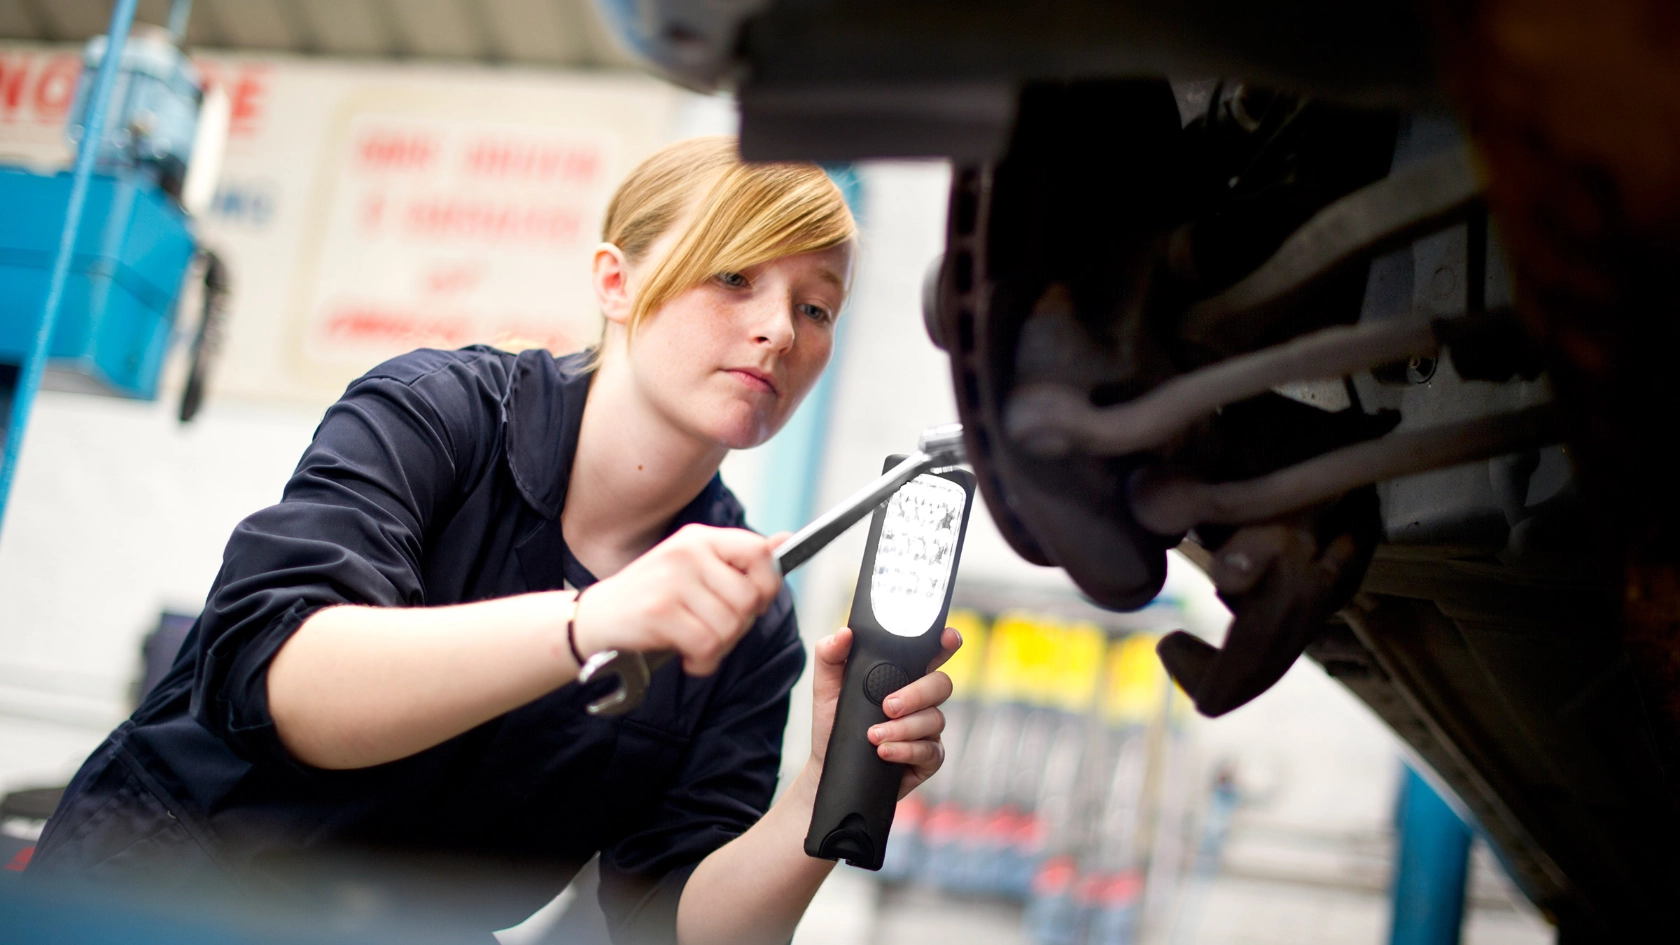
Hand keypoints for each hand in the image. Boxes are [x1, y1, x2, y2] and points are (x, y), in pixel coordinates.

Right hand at [572, 525, 786, 675]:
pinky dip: (703, 662)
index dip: (767, 585)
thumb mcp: (694, 568)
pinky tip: (688, 657)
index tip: (753, 604)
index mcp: (700, 538)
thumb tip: (787, 540)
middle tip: (715, 632)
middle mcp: (687, 552)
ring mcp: (672, 580)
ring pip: (731, 626)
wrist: (594, 619)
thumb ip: (738, 560)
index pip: (759, 553)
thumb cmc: (652, 598)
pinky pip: (708, 646)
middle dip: (739, 627)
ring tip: (697, 644)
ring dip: (719, 648)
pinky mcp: (658, 611)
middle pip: (749, 598)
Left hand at [808, 626, 961, 798]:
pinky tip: (885, 752)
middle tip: (888, 706)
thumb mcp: (826, 687)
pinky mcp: (927, 758)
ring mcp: (927, 729)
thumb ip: (830, 655)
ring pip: (935, 719)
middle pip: (942, 685)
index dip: (946, 643)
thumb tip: (844, 634)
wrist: (829, 767)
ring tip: (874, 736)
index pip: (932, 654)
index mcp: (903, 676)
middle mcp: (921, 700)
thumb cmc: (833, 723)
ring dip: (904, 728)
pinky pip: (930, 752)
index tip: (948, 639)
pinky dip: (906, 750)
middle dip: (917, 694)